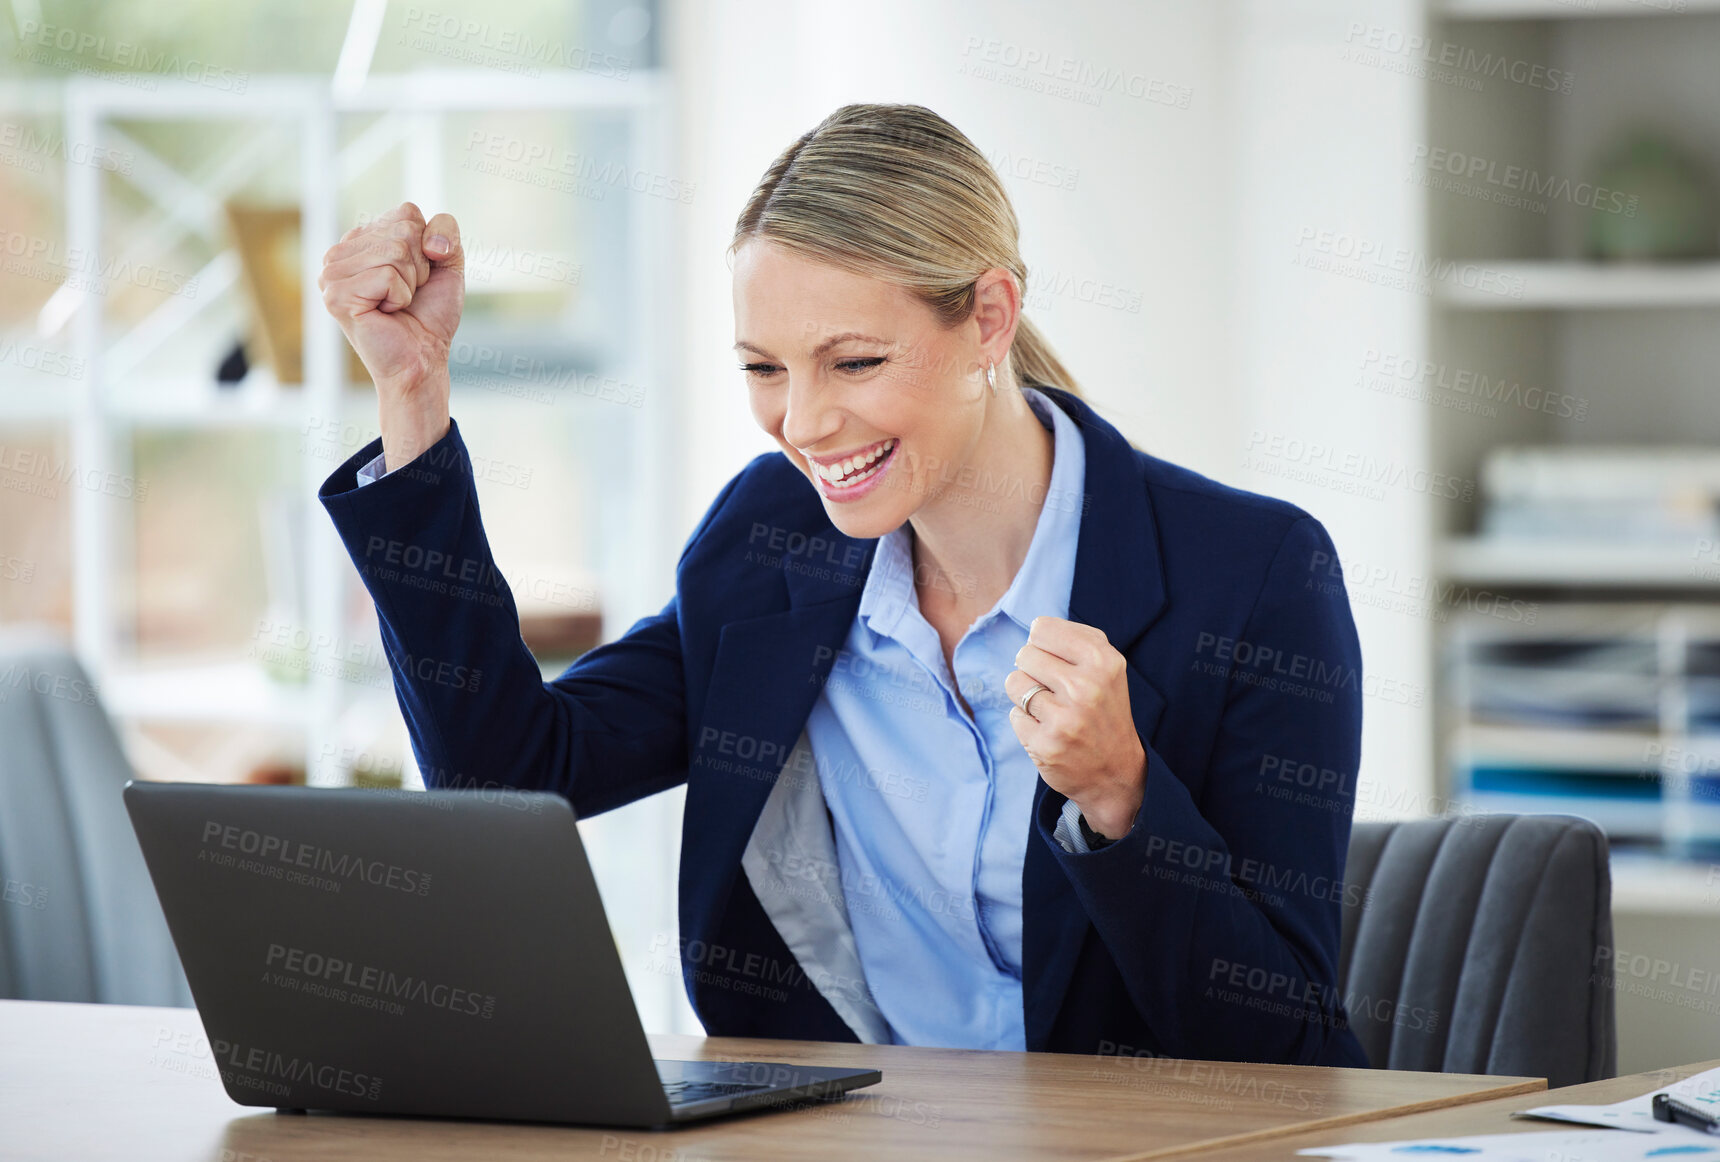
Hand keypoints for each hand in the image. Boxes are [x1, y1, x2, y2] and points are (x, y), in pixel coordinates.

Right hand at [318, 202, 462, 467]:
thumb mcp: (447, 263)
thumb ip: (445, 230)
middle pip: (403, 230)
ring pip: (396, 250)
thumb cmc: (430, 314)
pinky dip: (400, 297)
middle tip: (407, 295)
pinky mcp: (336, 295)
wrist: (423, 358)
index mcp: (360, 238)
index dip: (428, 247)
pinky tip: (387, 313)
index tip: (417, 277)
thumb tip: (429, 241)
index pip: (407, 212)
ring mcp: (332, 273)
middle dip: (421, 267)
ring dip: (410, 283)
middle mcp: (340, 252)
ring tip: (396, 304)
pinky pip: (388, 274)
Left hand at [1006, 616, 1146, 840]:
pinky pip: (1014, 715)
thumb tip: (1036, 630)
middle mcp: (1086, 687)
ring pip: (1014, 683)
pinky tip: (1048, 731)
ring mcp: (1065, 718)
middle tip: (1053, 689)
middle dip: (1032, 670)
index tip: (1055, 660)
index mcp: (1103, 661)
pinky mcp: (1046, 745)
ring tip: (1049, 709)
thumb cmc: (1104, 710)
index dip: (1042, 644)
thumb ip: (1075, 641)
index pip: (1041, 629)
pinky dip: (1025, 722)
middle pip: (1024, 654)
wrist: (1117, 772)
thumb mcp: (1106, 668)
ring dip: (1024, 696)